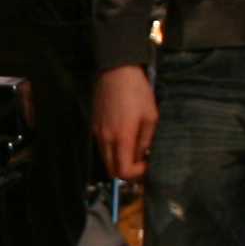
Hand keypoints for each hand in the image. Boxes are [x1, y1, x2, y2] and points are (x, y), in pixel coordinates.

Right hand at [93, 64, 157, 184]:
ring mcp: (97, 132)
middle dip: (126, 171)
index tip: (146, 165)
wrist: (116, 71)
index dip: (136, 174)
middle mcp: (105, 139)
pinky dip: (112, 150)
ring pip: (105, 159)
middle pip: (111, 170)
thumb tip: (143, 157)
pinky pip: (101, 147)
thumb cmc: (137, 91)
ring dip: (118, 161)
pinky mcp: (93, 125)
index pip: (123, 172)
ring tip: (133, 148)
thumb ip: (146, 141)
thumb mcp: (151, 116)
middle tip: (140, 162)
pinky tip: (123, 138)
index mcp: (122, 138)